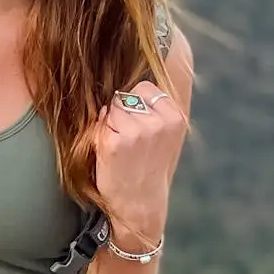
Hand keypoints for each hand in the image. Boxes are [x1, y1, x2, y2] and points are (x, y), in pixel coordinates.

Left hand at [96, 81, 187, 246]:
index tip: (139, 126)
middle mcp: (159, 122)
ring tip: (119, 146)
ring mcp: (137, 132)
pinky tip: (110, 152)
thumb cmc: (148, 165)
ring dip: (109, 124)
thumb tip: (135, 70)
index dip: (136, 104)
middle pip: (126, 96)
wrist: (139, 203)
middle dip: (122, 112)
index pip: (145, 88)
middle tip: (129, 140)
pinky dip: (99, 135)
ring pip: (111, 107)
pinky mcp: (115, 143)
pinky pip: (99, 123)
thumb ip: (156, 107)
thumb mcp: (164, 134)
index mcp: (174, 117)